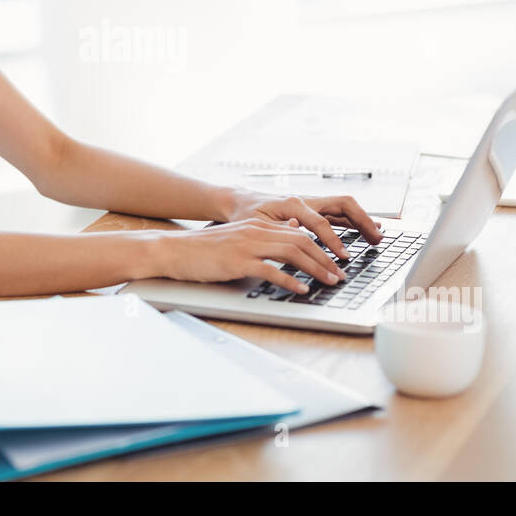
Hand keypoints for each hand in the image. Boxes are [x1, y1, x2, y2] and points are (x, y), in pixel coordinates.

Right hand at [152, 218, 348, 293]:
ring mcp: (247, 245)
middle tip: (340, 274)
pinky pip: (271, 270)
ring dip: (315, 268)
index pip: (299, 232)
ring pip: (292, 253)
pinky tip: (301, 289)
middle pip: (301, 241)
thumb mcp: (237, 239)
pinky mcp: (238, 261)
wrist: (174, 251)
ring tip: (330, 281)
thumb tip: (290, 239)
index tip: (335, 262)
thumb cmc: (203, 250)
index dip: (321, 247)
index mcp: (257, 225)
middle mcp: (256, 230)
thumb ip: (262, 238)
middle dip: (326, 258)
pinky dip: (290, 280)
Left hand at [221, 188, 383, 256]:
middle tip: (377, 239)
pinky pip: (338, 214)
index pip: (321, 222)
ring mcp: (311, 203)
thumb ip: (278, 229)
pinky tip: (364, 231)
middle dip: (363, 221)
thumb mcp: (256, 224)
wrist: (240, 201)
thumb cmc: (245, 213)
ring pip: (344, 208)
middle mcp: (306, 200)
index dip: (333, 241)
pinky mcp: (312, 209)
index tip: (344, 257)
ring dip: (362, 221)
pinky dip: (353, 223)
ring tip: (378, 237)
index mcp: (293, 203)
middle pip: (343, 205)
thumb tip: (297, 230)